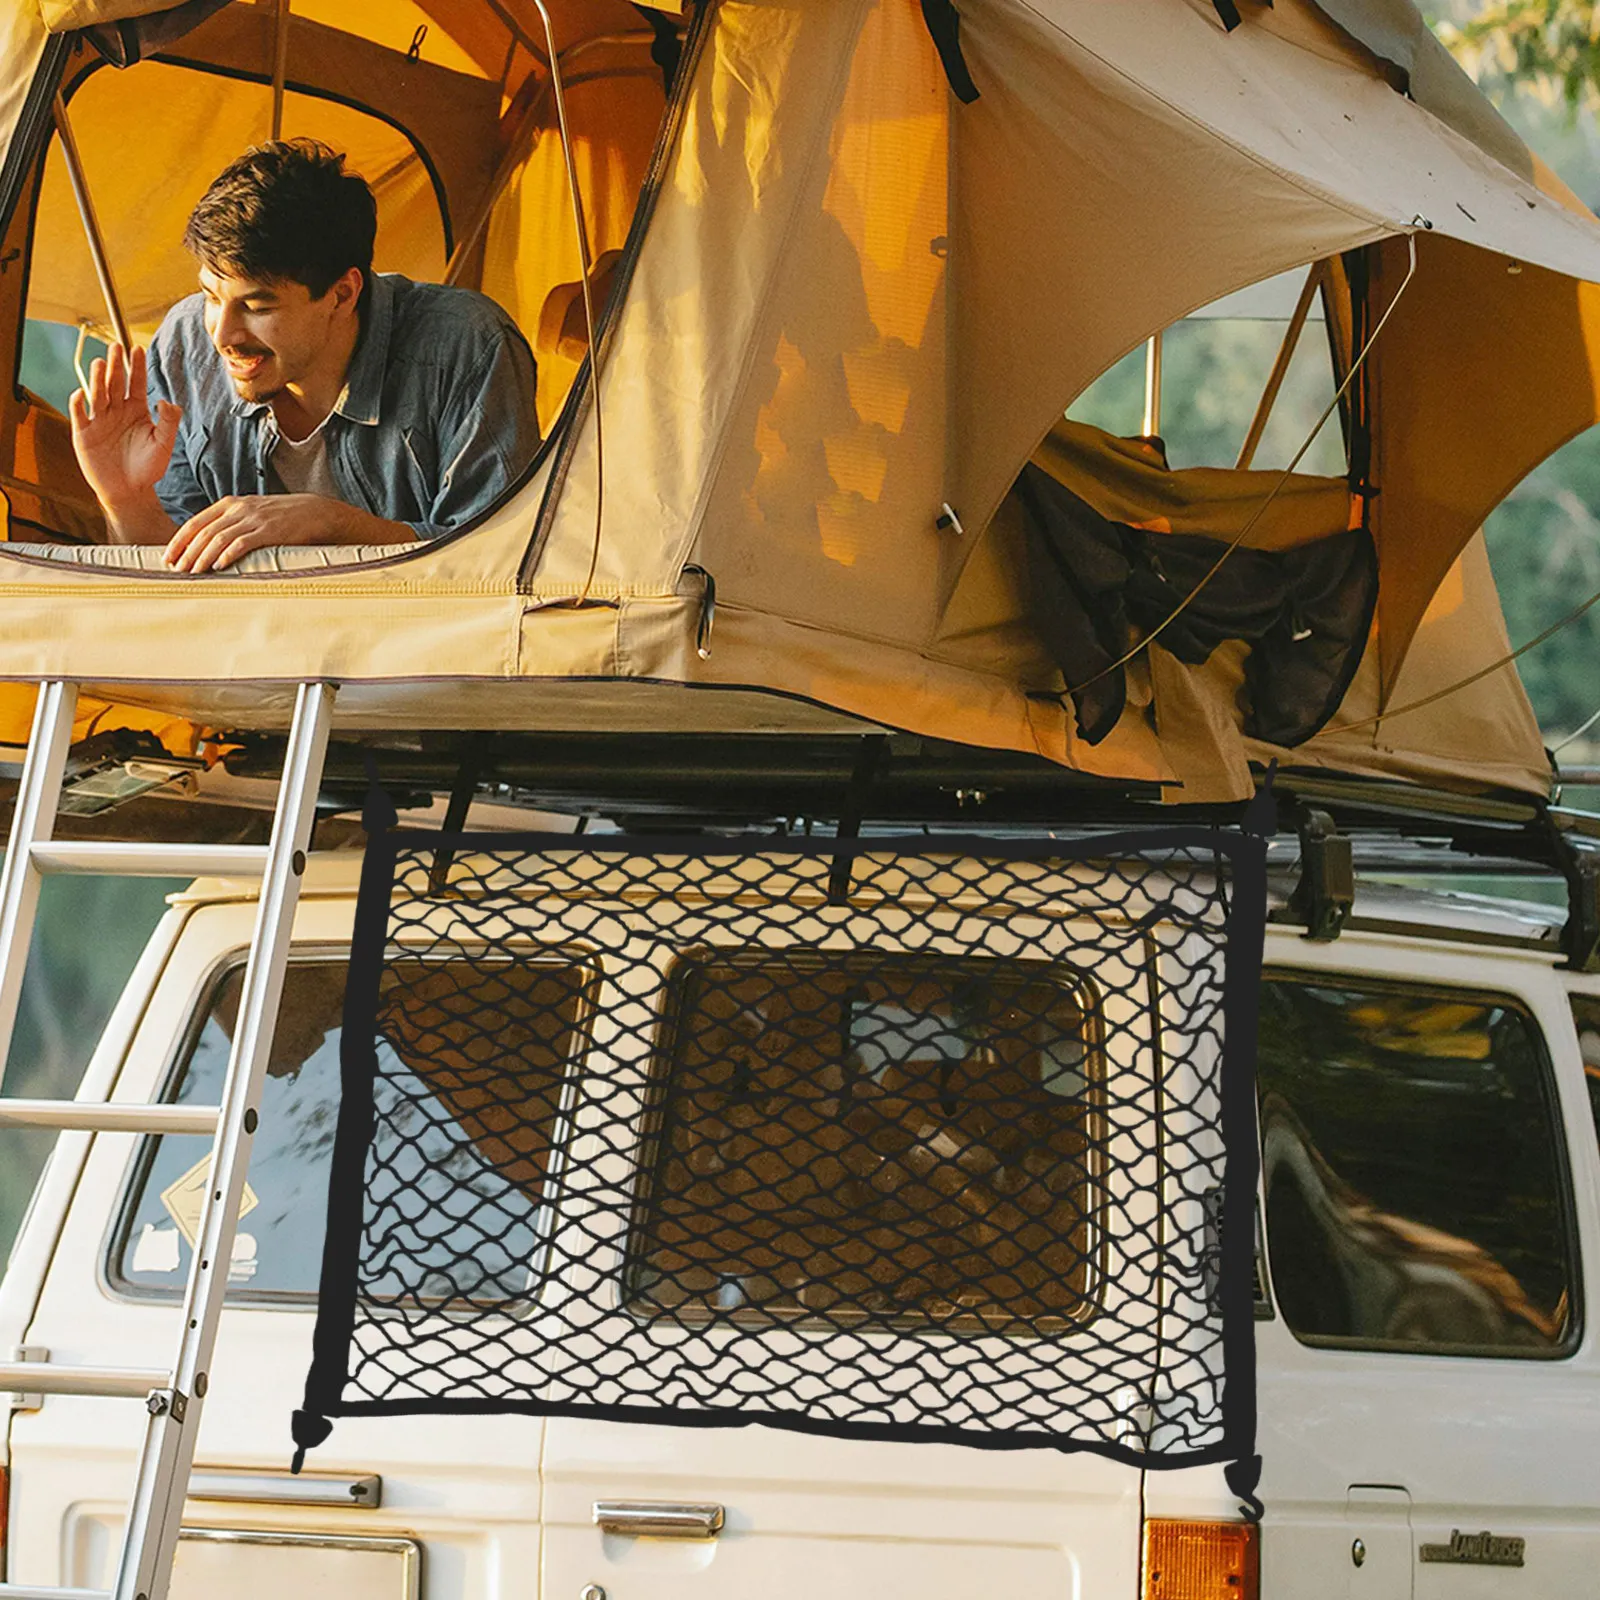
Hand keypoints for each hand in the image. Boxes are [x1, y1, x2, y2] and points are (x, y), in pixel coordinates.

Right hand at [69, 344, 180, 513]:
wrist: (130, 491)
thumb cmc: (148, 468)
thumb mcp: (164, 445)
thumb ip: (169, 423)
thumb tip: (167, 401)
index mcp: (136, 410)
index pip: (136, 383)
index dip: (137, 367)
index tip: (138, 349)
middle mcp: (117, 411)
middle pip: (115, 383)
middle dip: (116, 365)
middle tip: (116, 346)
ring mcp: (99, 420)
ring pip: (98, 394)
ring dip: (98, 378)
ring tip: (101, 363)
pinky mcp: (84, 433)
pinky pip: (80, 415)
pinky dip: (78, 404)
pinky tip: (81, 393)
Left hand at [164, 494, 403, 571]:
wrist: (318, 512)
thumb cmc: (284, 519)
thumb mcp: (253, 515)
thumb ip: (231, 525)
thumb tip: (209, 546)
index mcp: (230, 504)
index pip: (195, 522)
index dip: (179, 541)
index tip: (167, 557)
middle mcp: (239, 508)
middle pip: (203, 531)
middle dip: (186, 551)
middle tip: (175, 570)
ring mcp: (254, 519)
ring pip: (218, 538)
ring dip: (202, 556)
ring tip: (192, 572)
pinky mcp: (270, 530)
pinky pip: (242, 542)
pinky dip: (227, 554)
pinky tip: (218, 566)